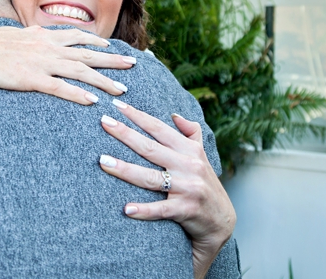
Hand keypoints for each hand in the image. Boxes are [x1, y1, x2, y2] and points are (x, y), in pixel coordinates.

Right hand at [0, 25, 134, 104]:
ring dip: (103, 80)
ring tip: (122, 89)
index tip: (111, 46)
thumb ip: (29, 35)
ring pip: (81, 71)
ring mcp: (41, 63)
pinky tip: (92, 102)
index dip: (96, 42)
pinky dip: (78, 94)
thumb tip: (37, 32)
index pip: (77, 37)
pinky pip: (60, 88)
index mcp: (42, 35)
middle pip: (87, 54)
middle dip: (112, 59)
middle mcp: (48, 47)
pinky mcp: (31, 79)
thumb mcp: (13, 33)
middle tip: (133, 64)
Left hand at [97, 101, 235, 278]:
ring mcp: (188, 188)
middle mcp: (190, 165)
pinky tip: (126, 209)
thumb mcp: (202, 157)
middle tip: (103, 122)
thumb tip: (175, 115)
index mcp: (190, 150)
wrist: (222, 222)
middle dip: (125, 134)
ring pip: (150, 177)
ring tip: (103, 162)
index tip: (116, 104)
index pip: (159, 129)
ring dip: (125, 170)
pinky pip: (160, 209)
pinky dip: (144, 210)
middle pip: (150, 148)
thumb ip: (190, 134)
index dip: (138, 115)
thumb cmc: (205, 184)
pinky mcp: (186, 210)